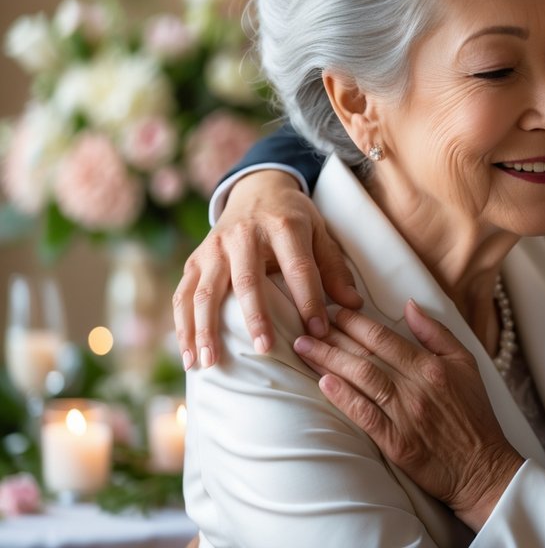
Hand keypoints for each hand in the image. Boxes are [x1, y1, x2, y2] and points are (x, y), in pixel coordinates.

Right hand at [173, 169, 361, 368]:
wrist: (256, 188)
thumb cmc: (293, 218)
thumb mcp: (320, 232)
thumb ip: (334, 268)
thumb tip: (353, 306)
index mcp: (282, 226)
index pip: (298, 267)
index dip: (309, 300)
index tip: (318, 332)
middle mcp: (244, 235)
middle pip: (247, 280)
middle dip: (255, 317)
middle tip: (264, 350)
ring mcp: (214, 247)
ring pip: (204, 291)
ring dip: (205, 329)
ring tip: (210, 363)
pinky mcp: (195, 258)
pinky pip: (183, 295)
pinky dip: (183, 327)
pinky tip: (189, 356)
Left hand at [293, 305, 523, 530]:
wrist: (482, 466)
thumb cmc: (473, 414)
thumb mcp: (466, 363)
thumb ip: (436, 333)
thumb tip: (410, 305)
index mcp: (431, 365)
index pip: (384, 336)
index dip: (356, 321)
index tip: (334, 311)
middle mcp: (416, 386)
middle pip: (366, 355)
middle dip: (332, 337)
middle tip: (306, 324)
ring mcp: (405, 415)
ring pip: (361, 379)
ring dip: (329, 360)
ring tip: (304, 347)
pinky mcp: (396, 443)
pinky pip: (365, 415)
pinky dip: (344, 398)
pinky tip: (324, 383)